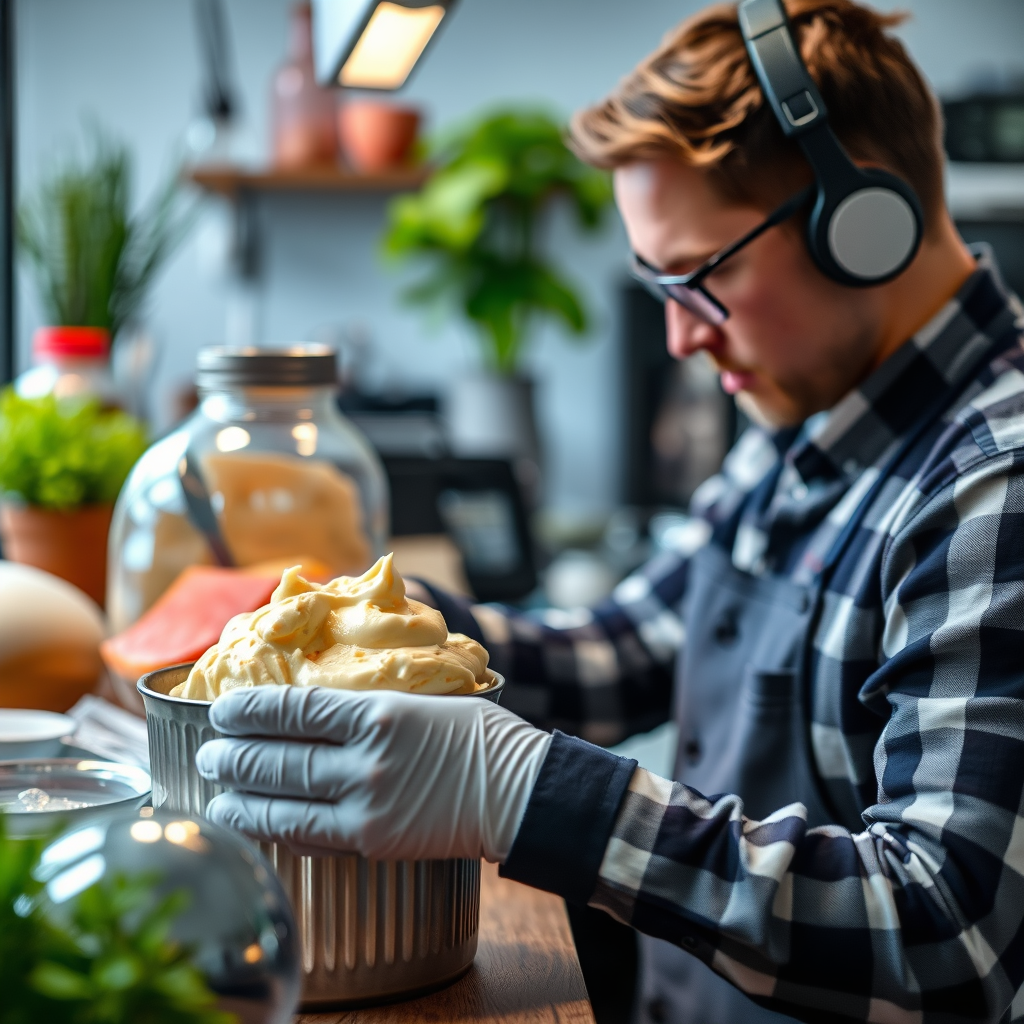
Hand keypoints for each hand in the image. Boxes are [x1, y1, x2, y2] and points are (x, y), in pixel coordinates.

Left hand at [195, 685, 551, 862]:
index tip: (223, 709)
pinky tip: (255, 823)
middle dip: (233, 755)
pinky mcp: (373, 839)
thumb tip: (319, 703)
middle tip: (208, 751)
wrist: (518, 790)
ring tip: (214, 792)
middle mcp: (365, 759)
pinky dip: (275, 828)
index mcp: (379, 713)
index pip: (294, 708)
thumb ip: (370, 703)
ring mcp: (367, 804)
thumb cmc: (478, 736)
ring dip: (240, 797)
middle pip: (278, 757)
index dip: (250, 710)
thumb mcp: (423, 700)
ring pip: (283, 802)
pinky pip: (309, 835)